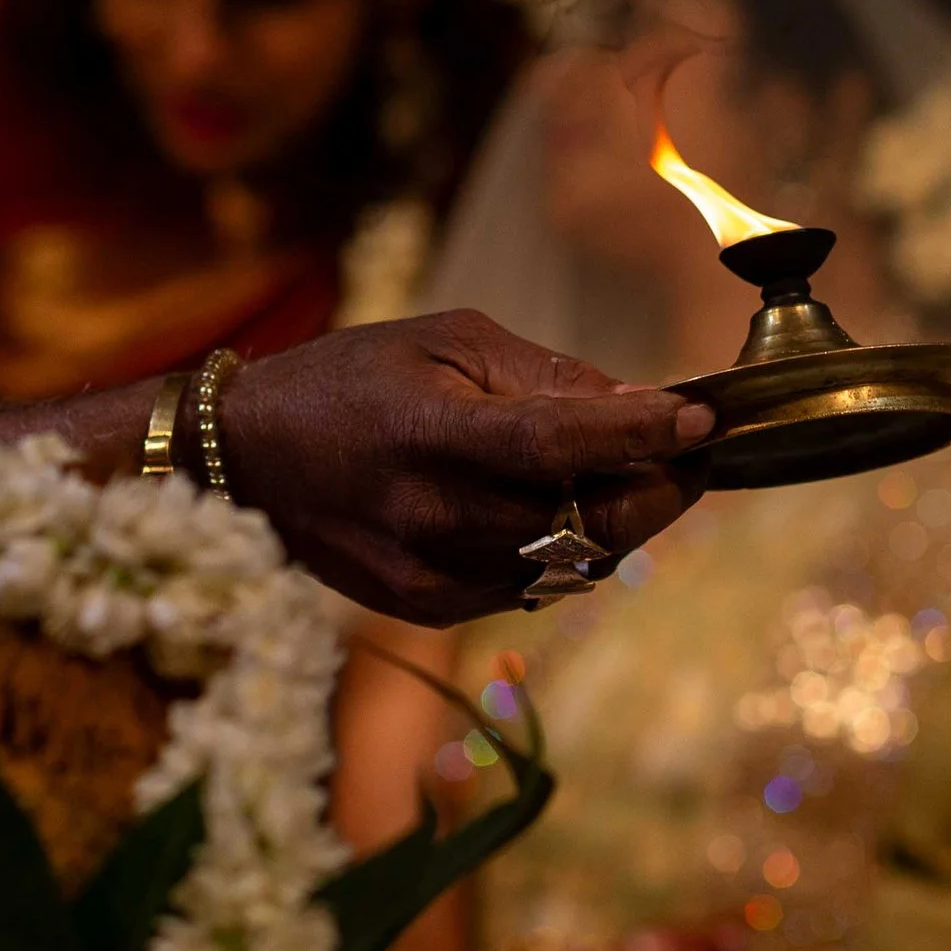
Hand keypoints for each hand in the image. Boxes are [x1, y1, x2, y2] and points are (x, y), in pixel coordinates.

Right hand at [224, 311, 714, 624]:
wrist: (244, 459)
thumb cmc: (354, 380)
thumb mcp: (446, 343)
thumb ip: (546, 377)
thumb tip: (643, 400)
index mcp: (431, 433)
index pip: (558, 443)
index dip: (640, 433)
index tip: (707, 418)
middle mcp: (431, 516)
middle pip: (584, 519)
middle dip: (658, 487)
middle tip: (694, 452)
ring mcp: (430, 573)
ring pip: (572, 562)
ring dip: (621, 520)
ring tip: (636, 473)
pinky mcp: (428, 606)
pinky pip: (533, 583)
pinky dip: (567, 547)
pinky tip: (563, 508)